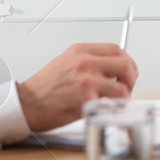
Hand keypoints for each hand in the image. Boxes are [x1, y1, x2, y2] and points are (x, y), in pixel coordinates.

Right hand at [18, 43, 138, 130]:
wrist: (27, 104)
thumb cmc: (44, 88)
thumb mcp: (66, 62)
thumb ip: (89, 61)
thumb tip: (113, 68)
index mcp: (80, 51)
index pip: (116, 49)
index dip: (127, 62)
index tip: (128, 71)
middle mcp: (85, 62)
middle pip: (125, 64)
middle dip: (132, 78)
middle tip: (127, 87)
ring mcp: (87, 81)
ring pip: (123, 87)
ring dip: (124, 97)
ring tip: (116, 101)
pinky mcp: (87, 99)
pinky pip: (112, 104)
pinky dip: (113, 109)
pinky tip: (106, 109)